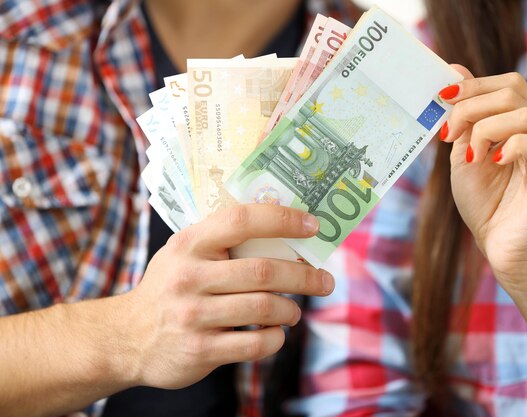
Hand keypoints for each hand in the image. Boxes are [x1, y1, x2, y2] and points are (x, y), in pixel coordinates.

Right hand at [118, 204, 333, 388]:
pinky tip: (276, 332)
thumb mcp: (183, 253)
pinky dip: (275, 338)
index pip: (241, 221)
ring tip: (294, 310)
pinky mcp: (200, 350)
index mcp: (189, 244)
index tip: (313, 225)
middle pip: (263, 270)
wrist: (126, 338)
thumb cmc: (170, 287)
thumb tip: (285, 232)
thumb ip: (221, 241)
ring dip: (290, 309)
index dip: (282, 219)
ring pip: (264, 308)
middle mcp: (190, 277)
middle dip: (304, 275)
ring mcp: (193, 316)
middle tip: (324, 280)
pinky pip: (255, 344)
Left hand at [439, 65, 526, 289]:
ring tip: (472, 156)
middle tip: (450, 133)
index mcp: (520, 123)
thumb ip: (463, 118)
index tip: (441, 98)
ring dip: (486, 130)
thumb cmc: (484, 202)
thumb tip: (454, 70)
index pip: (505, 84)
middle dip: (472, 106)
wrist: (500, 245)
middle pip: (512, 90)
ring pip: (523, 113)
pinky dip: (510, 148)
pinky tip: (494, 163)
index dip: (472, 85)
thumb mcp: (464, 154)